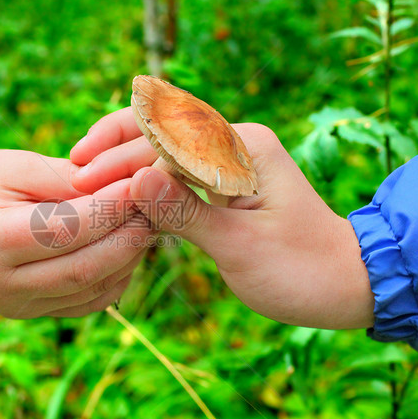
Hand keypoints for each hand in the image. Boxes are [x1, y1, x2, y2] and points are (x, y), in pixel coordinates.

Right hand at [0, 149, 154, 318]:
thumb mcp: (15, 165)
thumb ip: (69, 179)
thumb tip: (129, 187)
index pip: (67, 229)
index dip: (113, 207)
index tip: (145, 180)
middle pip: (85, 267)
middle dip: (131, 235)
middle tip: (159, 204)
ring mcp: (13, 306)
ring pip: (91, 290)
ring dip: (129, 257)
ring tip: (148, 221)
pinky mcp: (27, 314)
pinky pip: (84, 302)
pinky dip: (114, 277)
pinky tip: (126, 247)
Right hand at [70, 107, 373, 328]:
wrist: (347, 284)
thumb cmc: (302, 270)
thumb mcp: (240, 247)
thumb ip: (185, 212)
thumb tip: (132, 181)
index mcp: (243, 147)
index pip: (167, 134)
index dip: (118, 152)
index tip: (81, 176)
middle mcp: (235, 144)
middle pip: (159, 134)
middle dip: (113, 154)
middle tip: (70, 181)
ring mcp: (229, 163)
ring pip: (162, 152)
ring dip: (122, 165)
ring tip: (80, 184)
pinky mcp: (224, 185)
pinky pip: (175, 175)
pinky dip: (143, 185)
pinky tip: (115, 199)